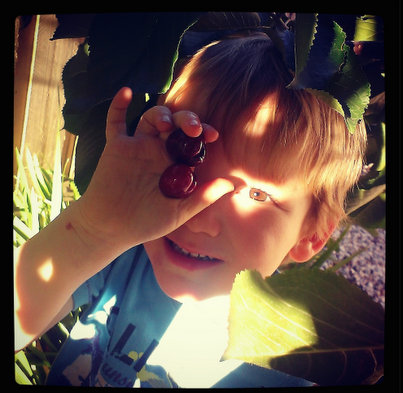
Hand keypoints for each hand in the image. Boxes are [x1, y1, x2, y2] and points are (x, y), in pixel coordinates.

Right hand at [72, 87, 233, 249]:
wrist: (111, 229)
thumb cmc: (147, 223)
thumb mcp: (180, 212)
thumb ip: (203, 197)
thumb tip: (232, 183)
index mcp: (177, 163)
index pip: (194, 142)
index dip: (204, 134)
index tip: (212, 135)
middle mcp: (159, 150)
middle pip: (176, 125)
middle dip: (187, 120)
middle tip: (194, 129)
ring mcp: (138, 146)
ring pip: (151, 119)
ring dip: (161, 114)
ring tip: (167, 124)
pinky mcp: (116, 147)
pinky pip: (115, 122)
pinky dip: (119, 105)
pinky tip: (126, 92)